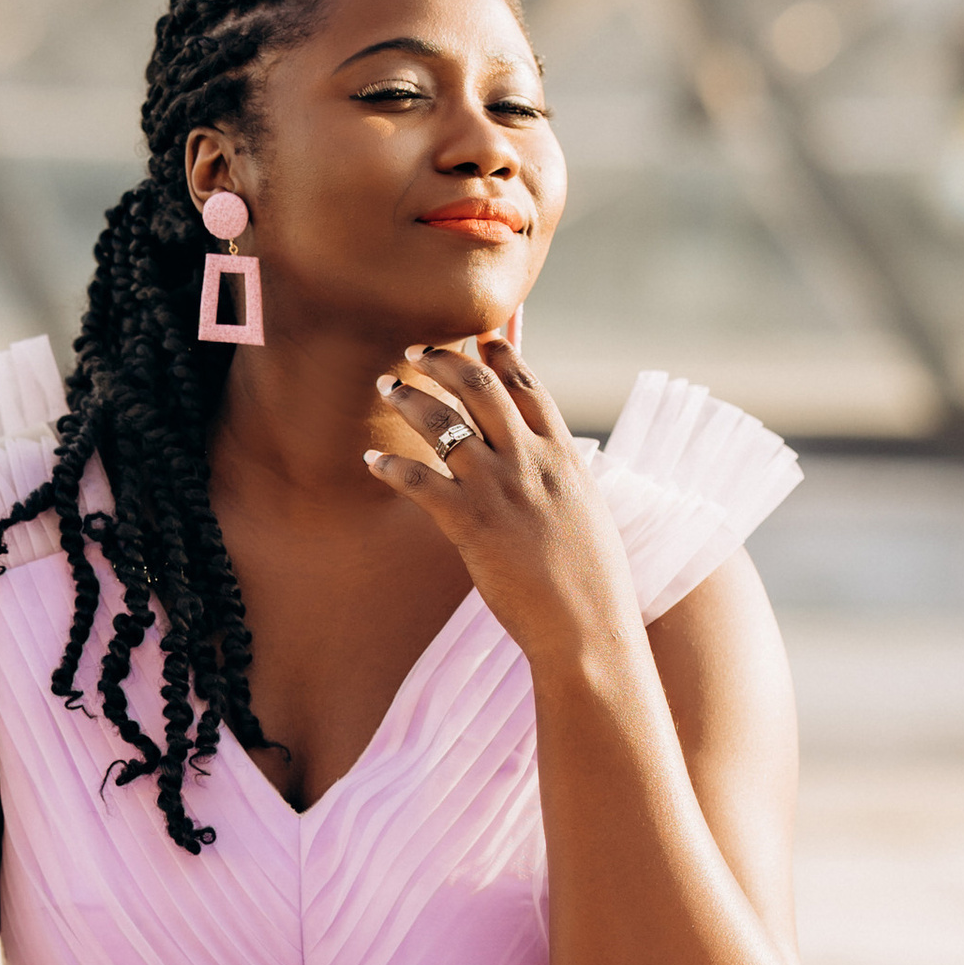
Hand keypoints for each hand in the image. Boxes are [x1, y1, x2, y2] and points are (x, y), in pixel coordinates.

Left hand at [363, 337, 638, 670]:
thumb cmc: (591, 582)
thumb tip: (550, 467)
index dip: (500, 354)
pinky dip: (391, 465)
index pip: (528, 385)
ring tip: (387, 387)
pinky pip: (419, 479)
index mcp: (564, 455)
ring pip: (443, 423)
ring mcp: (500, 488)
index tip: (479, 337)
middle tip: (415, 351)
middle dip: (443, 360)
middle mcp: (532, 461)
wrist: (587, 627)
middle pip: (481, 387)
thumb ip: (562, 480)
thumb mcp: (587, 513)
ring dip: (409, 398)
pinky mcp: (470, 522)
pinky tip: (372, 460)